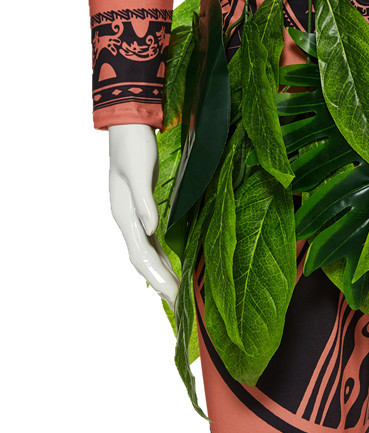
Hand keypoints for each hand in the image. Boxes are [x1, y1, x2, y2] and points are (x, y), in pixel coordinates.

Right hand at [108, 124, 179, 308]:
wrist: (129, 125)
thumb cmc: (134, 145)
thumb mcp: (139, 169)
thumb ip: (144, 200)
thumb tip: (150, 228)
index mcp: (124, 214)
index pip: (141, 255)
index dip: (156, 277)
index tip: (172, 295)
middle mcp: (128, 220)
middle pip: (144, 261)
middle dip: (161, 284)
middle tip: (179, 307)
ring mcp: (135, 217)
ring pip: (149, 255)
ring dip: (162, 276)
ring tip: (177, 298)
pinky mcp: (146, 211)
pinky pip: (154, 243)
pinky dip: (162, 260)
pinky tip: (171, 269)